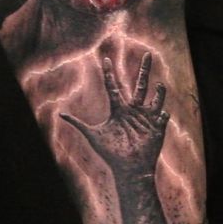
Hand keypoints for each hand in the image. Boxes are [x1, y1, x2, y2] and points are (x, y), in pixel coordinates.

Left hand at [60, 53, 168, 177]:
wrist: (128, 169)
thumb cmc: (111, 153)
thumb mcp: (93, 135)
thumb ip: (78, 123)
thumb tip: (60, 114)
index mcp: (119, 109)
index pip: (113, 86)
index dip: (109, 73)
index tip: (105, 58)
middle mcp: (134, 110)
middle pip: (140, 85)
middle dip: (144, 70)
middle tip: (148, 53)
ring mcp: (146, 118)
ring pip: (155, 98)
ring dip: (159, 92)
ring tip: (159, 85)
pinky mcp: (157, 128)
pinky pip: (162, 116)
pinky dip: (162, 114)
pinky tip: (160, 115)